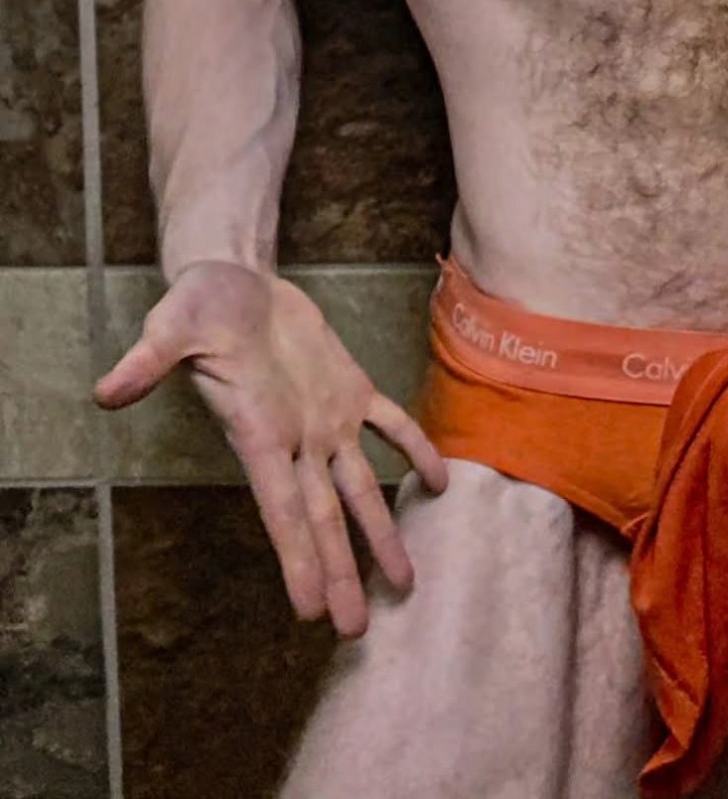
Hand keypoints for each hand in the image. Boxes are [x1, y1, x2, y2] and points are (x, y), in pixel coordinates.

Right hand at [94, 261, 447, 636]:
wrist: (233, 280)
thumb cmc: (198, 307)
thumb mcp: (171, 327)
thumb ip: (148, 362)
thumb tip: (106, 392)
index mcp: (258, 434)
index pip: (281, 511)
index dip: (298, 559)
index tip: (311, 611)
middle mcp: (296, 439)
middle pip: (323, 518)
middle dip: (340, 572)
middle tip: (356, 630)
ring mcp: (325, 418)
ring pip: (359, 486)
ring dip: (381, 532)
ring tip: (404, 583)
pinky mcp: (349, 387)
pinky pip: (391, 423)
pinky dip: (415, 449)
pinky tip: (439, 482)